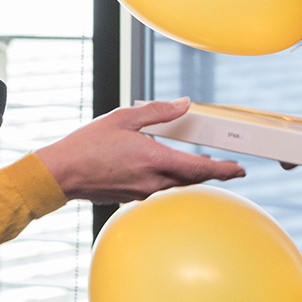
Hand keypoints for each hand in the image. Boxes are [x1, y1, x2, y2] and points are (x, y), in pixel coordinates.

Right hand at [35, 98, 244, 202]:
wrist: (61, 174)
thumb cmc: (87, 145)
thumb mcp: (124, 118)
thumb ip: (158, 112)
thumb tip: (183, 104)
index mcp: (154, 159)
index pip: (199, 168)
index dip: (223, 170)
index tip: (240, 169)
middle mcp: (152, 181)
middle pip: (192, 179)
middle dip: (214, 174)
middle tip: (231, 169)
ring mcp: (142, 192)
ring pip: (176, 185)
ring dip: (191, 176)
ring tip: (204, 167)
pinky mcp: (131, 197)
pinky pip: (159, 188)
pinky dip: (170, 180)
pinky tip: (167, 171)